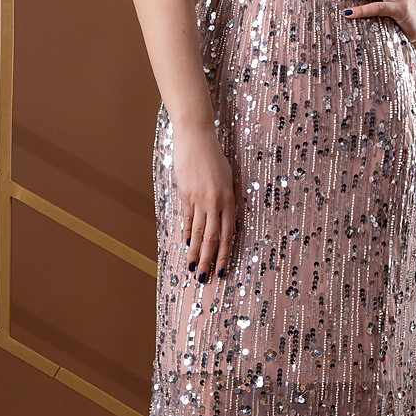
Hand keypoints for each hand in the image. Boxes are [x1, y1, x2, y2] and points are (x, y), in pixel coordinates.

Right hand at [174, 121, 237, 282]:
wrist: (196, 137)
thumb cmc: (214, 156)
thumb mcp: (228, 178)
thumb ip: (228, 201)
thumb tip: (227, 224)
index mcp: (229, 199)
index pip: (228, 234)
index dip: (224, 254)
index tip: (222, 269)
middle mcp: (215, 202)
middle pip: (213, 238)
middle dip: (209, 260)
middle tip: (205, 278)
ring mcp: (199, 199)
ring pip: (199, 232)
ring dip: (196, 252)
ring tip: (193, 268)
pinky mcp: (186, 194)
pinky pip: (188, 218)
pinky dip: (188, 233)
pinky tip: (187, 245)